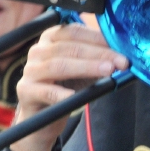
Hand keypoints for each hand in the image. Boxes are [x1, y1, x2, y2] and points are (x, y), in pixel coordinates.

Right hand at [11, 22, 128, 150]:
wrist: (43, 118)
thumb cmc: (65, 87)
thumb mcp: (84, 70)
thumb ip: (99, 59)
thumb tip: (124, 53)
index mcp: (51, 38)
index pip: (75, 32)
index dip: (99, 39)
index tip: (121, 49)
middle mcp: (38, 50)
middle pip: (69, 48)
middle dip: (98, 54)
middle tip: (120, 62)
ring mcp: (30, 70)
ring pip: (59, 65)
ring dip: (86, 67)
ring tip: (107, 72)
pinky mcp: (25, 91)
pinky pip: (45, 90)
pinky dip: (60, 93)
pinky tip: (74, 96)